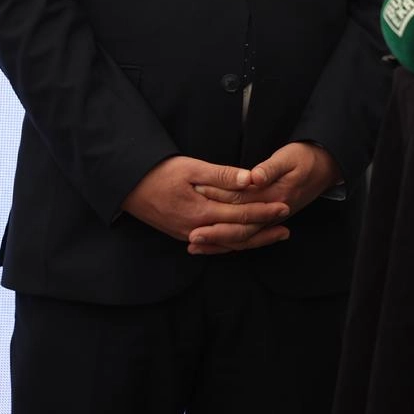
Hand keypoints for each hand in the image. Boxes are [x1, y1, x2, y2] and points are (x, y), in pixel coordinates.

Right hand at [120, 155, 289, 248]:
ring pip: (227, 243)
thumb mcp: (191, 168)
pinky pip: (213, 245)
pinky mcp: (182, 234)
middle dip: (264, 230)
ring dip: (252, 241)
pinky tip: (243, 242)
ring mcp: (188, 235)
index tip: (284, 208)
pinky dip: (231, 244)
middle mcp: (197, 229)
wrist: (127, 186)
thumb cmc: (159, 173)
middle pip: (238, 235)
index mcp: (202, 212)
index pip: (241, 215)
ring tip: (274, 236)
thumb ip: (222, 176)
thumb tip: (251, 179)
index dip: (264, 212)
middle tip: (287, 225)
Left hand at [188, 141, 341, 254]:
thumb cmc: (305, 159)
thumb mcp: (289, 157)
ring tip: (195, 245)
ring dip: (219, 242)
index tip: (196, 194)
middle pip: (241, 227)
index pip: (241, 200)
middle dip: (215, 231)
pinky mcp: (270, 221)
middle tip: (190, 235)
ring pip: (244, 237)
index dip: (218, 197)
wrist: (326, 168)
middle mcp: (274, 212)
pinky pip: (248, 237)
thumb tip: (254, 177)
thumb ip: (271, 168)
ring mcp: (272, 219)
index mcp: (276, 195)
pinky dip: (230, 243)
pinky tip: (213, 246)